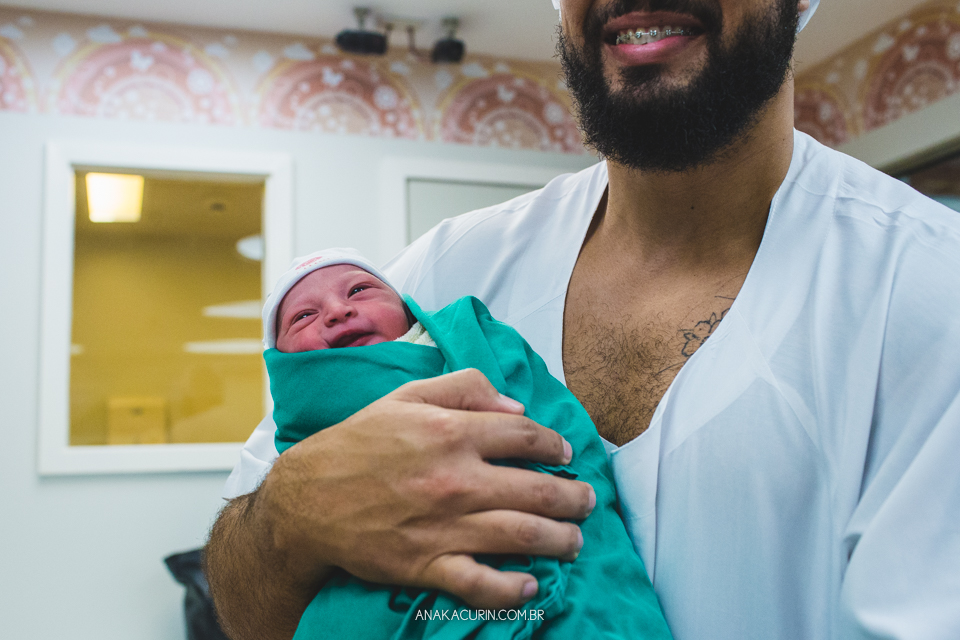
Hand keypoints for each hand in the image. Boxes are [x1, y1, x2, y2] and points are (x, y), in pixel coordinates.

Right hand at [258, 368, 595, 609]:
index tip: (565, 455)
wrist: (307, 499)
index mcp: (450, 432)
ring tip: (575, 540)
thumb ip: (464, 388)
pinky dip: (510, 588)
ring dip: (560, 540)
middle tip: (587, 501)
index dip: (555, 446)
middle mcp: (454, 479)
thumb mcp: (406, 397)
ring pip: (521, 536)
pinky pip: (479, 583)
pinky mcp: (425, 564)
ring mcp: (442, 525)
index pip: (525, 437)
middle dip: (574, 498)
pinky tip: (531, 585)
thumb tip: (514, 405)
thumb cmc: (357, 443)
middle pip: (537, 490)